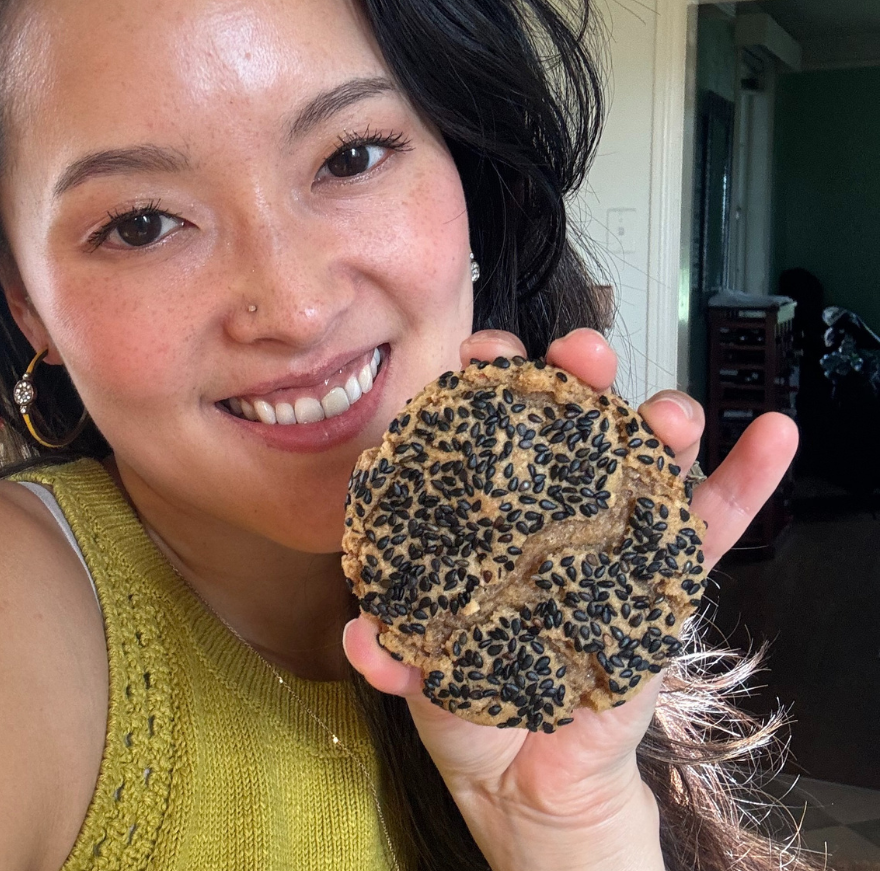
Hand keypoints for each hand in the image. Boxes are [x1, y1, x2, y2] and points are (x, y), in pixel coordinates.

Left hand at [343, 328, 797, 868]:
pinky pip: (712, 529)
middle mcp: (554, 512)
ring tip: (672, 411)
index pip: (488, 428)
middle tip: (580, 356)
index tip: (483, 357)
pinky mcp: (665, 585)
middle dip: (578, 376)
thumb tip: (366, 640)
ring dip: (664, 418)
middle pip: (572, 424)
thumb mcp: (421, 675)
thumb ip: (393, 656)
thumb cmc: (470, 706)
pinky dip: (746, 481)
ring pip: (646, 462)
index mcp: (489, 516)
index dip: (486, 382)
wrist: (528, 782)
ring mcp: (614, 540)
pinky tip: (773, 436)